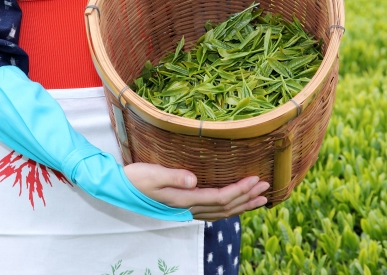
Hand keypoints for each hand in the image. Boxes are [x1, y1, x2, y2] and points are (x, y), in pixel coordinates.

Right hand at [124, 162, 268, 221]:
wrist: (120, 188)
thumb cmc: (135, 178)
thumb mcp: (152, 174)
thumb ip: (174, 176)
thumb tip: (194, 180)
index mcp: (184, 199)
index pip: (220, 197)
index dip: (239, 190)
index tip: (255, 179)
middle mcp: (189, 208)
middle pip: (225, 207)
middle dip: (247, 197)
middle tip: (266, 186)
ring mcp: (187, 210)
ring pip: (222, 212)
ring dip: (242, 205)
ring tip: (260, 198)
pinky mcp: (184, 207)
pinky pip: (213, 212)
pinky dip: (230, 208)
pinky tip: (237, 204)